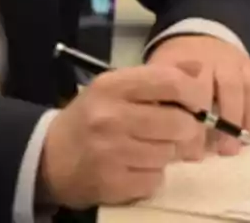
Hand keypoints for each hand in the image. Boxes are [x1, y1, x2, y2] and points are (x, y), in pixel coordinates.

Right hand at [39, 64, 199, 209]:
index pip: (170, 82)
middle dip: (187, 129)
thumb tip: (198, 66)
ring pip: (169, 154)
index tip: (198, 102)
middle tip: (180, 130)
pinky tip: (137, 167)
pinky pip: (155, 180)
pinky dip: (153, 175)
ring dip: (168, 153)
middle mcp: (111, 117)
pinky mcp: (113, 183)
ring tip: (150, 147)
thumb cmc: (91, 116)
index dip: (194, 93)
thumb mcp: (117, 86)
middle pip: (178, 123)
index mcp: (113, 86)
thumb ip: (157, 76)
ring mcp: (111, 152)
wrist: (51, 156)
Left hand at [146, 35, 249, 158]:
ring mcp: (227, 60)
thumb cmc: (175, 69)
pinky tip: (249, 136)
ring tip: (229, 150)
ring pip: (232, 88)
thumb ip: (159, 104)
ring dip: (232, 121)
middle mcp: (202, 58)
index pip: (173, 88)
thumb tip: (163, 142)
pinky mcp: (248, 65)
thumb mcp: (158, 79)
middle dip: (202, 124)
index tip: (176, 145)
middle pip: (203, 89)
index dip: (176, 116)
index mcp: (173, 61)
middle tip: (201, 154)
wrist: (199, 38)